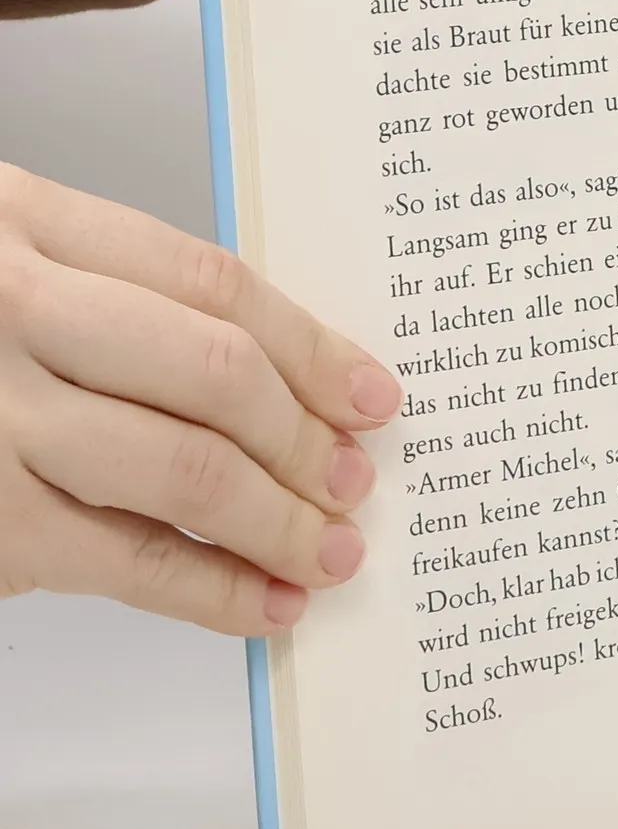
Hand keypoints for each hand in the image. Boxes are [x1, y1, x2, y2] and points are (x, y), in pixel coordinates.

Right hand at [0, 165, 401, 633]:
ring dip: (280, 521)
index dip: (312, 346)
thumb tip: (278, 374)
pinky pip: (127, 561)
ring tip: (328, 551)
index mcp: (23, 223)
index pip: (213, 282)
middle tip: (353, 480)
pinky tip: (265, 605)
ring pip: (188, 470)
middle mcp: (10, 308)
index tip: (371, 394)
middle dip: (305, 439)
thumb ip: (111, 297)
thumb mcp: (4, 267)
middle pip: (217, 372)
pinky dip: (215, 592)